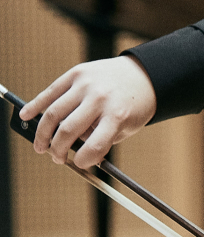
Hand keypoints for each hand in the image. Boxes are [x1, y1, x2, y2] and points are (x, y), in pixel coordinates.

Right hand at [19, 56, 156, 168]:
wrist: (145, 75)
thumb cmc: (134, 105)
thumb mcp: (127, 127)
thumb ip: (102, 140)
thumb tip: (75, 152)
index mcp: (118, 115)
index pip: (94, 145)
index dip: (82, 160)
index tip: (77, 163)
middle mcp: (100, 98)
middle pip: (67, 130)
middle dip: (57, 150)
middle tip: (56, 157)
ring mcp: (86, 84)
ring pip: (53, 113)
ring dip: (42, 134)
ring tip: (41, 146)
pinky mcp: (77, 73)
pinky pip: (50, 91)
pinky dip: (35, 105)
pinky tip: (26, 115)